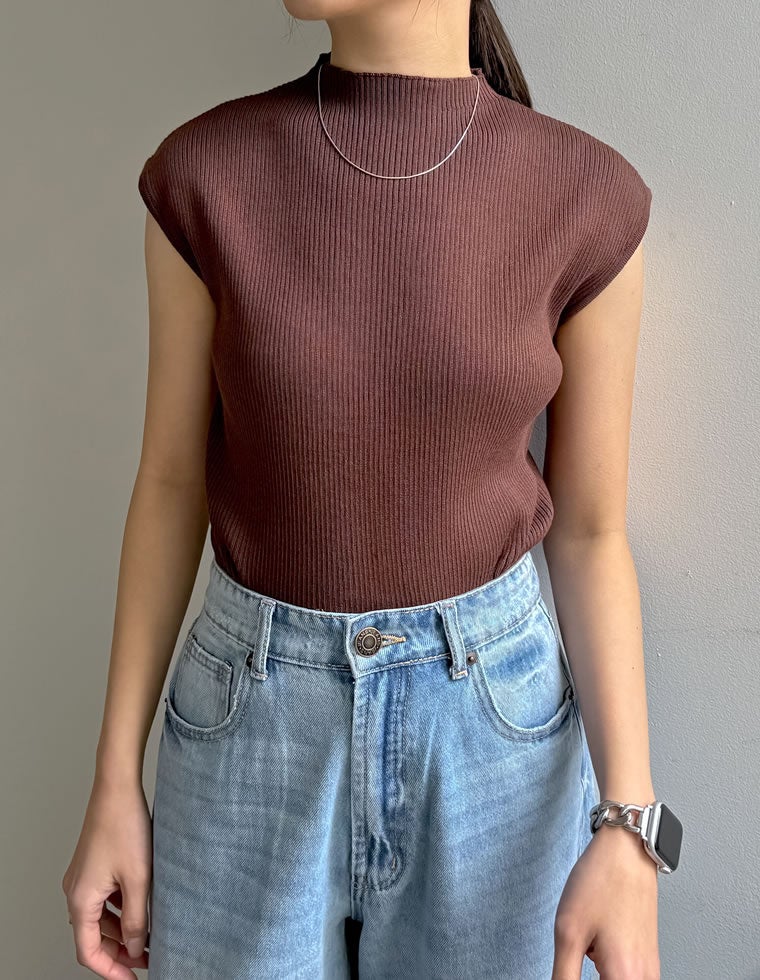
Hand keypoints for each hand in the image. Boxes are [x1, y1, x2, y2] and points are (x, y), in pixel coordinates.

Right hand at [61, 774, 152, 977]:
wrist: (117, 787)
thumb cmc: (125, 826)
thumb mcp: (138, 879)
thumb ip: (137, 919)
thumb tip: (136, 947)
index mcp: (80, 899)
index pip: (89, 952)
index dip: (112, 969)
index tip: (134, 978)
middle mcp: (75, 890)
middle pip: (93, 936)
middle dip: (119, 951)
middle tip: (147, 958)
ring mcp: (83, 877)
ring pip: (99, 917)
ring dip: (121, 930)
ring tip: (150, 935)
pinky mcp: (93, 865)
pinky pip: (103, 898)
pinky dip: (120, 909)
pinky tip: (142, 907)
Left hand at [551, 821, 659, 978]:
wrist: (627, 851)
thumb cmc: (601, 882)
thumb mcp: (568, 932)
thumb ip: (563, 977)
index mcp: (626, 977)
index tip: (568, 969)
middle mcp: (645, 978)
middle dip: (586, 973)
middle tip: (578, 951)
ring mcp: (650, 968)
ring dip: (599, 973)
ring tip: (586, 947)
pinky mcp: (648, 957)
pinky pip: (626, 975)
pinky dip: (608, 967)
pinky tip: (595, 945)